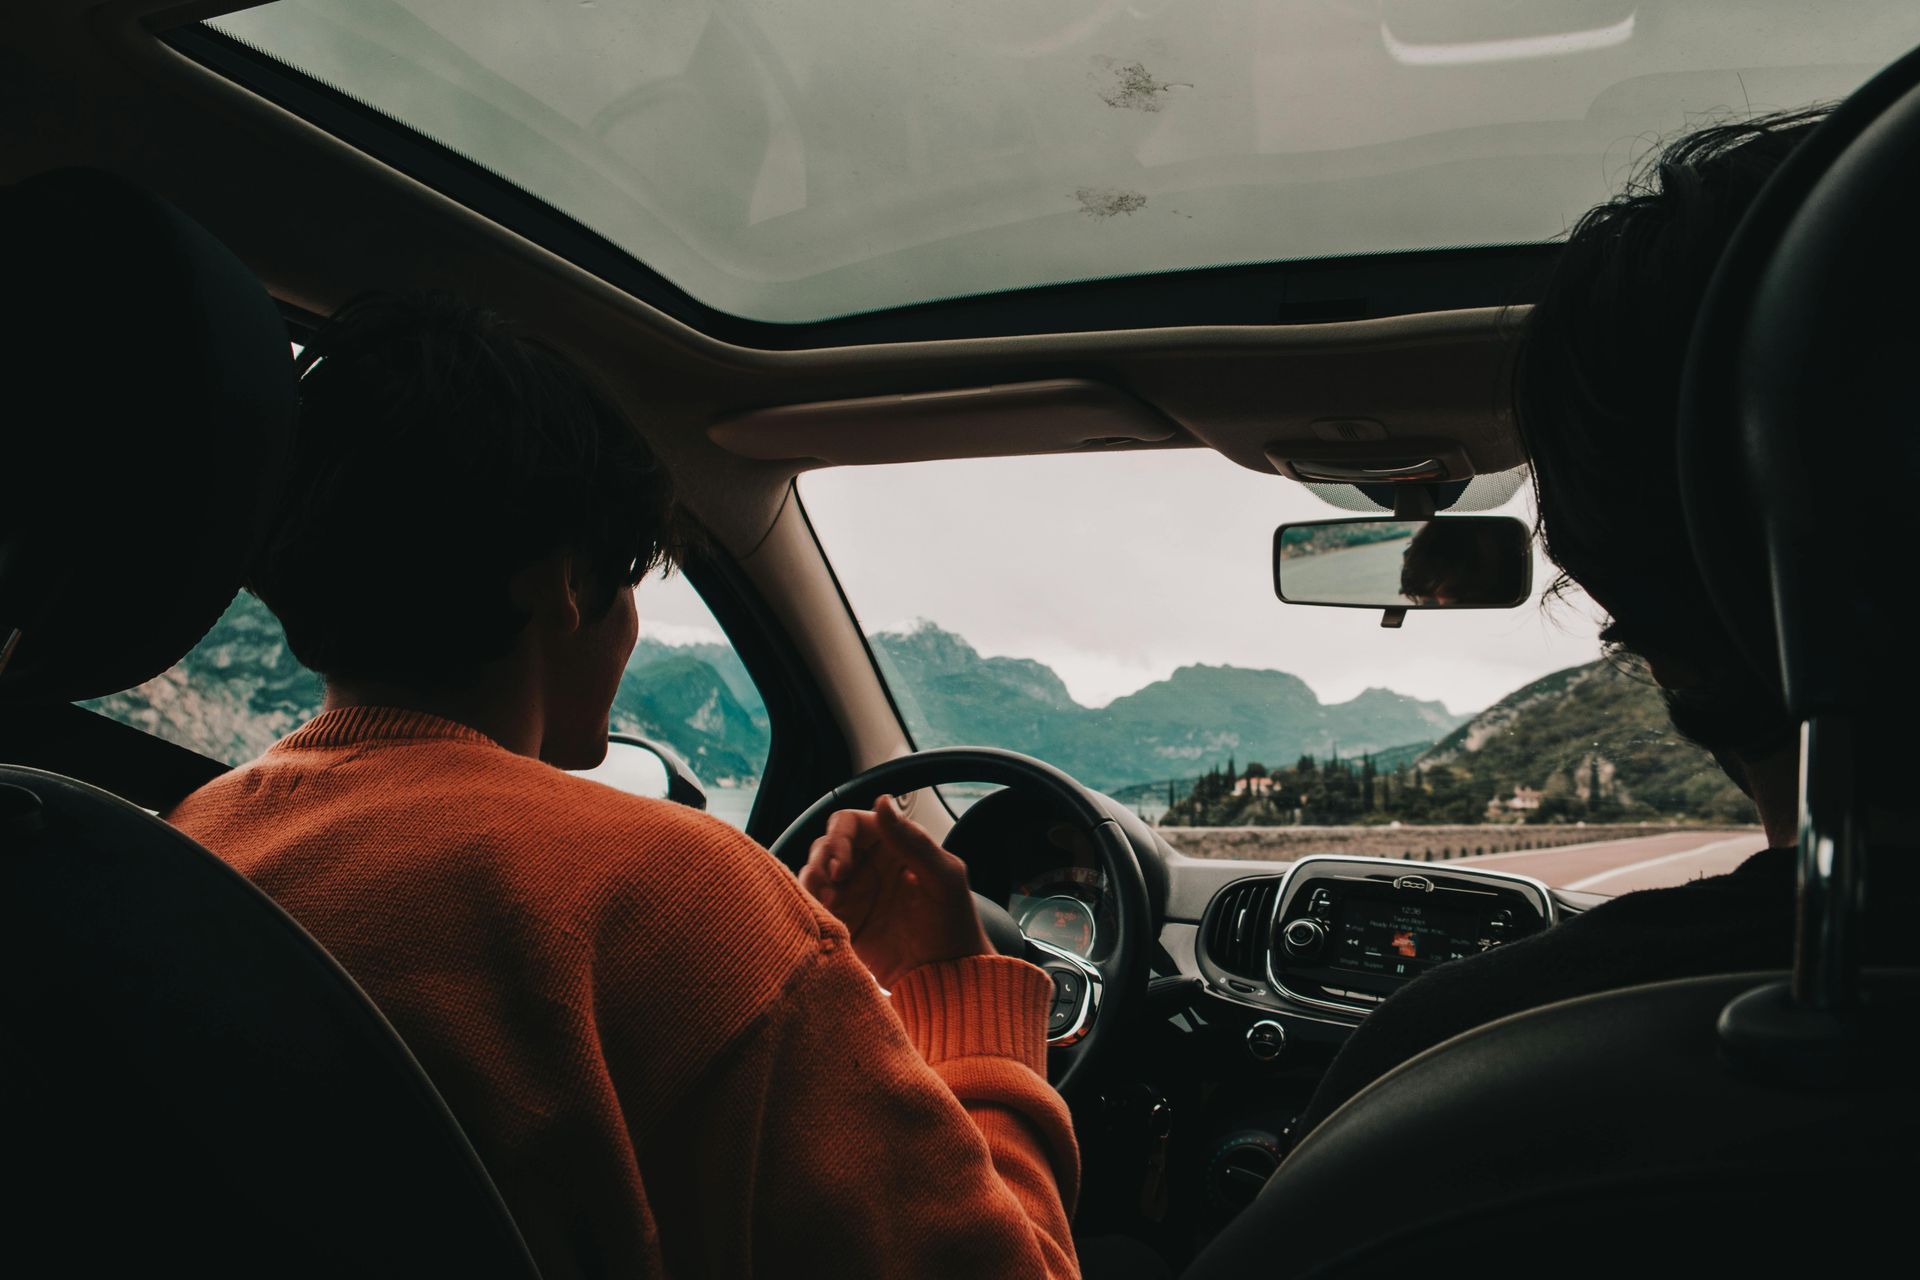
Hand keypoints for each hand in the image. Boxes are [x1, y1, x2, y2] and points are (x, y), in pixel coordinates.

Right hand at [797, 794, 994, 988]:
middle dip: (822, 860)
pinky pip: (813, 904)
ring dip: (813, 881)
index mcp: (894, 845)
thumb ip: (912, 841)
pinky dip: (810, 904)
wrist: (946, 981)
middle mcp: (870, 864)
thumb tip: (882, 801)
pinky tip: (823, 916)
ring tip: (828, 903)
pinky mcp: (842, 921)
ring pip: (815, 872)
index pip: (851, 823)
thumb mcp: (942, 878)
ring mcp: (854, 893)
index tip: (842, 865)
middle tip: (832, 883)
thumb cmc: (954, 926)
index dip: (839, 837)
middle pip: (826, 845)